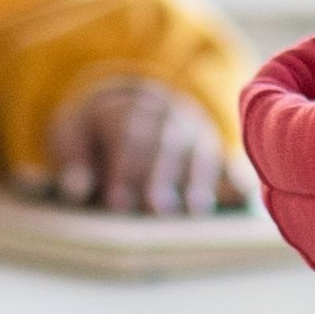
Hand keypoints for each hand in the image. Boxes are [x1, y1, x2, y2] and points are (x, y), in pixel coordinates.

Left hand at [40, 78, 238, 213]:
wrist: (129, 102)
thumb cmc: (94, 132)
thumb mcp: (72, 135)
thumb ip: (72, 160)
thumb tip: (76, 189)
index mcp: (127, 106)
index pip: (128, 136)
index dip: (123, 169)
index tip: (118, 202)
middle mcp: (166, 112)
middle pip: (165, 143)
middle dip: (160, 176)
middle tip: (156, 208)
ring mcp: (193, 126)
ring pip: (197, 149)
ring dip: (197, 180)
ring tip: (195, 210)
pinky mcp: (213, 145)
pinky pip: (225, 160)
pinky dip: (235, 178)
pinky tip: (242, 199)